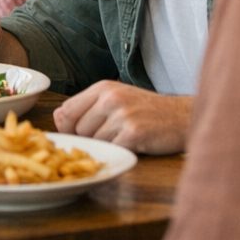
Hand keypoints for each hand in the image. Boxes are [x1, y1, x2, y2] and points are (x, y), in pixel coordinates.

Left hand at [52, 81, 191, 154]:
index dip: (66, 127)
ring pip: (95, 141)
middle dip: (89, 138)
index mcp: (102, 88)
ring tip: (123, 137)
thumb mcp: (115, 98)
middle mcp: (109, 98)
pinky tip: (133, 144)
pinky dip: (120, 151)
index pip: (66, 110)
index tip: (76, 134)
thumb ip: (87, 106)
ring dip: (107, 145)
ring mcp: (122, 115)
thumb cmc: (146, 110)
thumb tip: (57, 119)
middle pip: (78, 128)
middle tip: (109, 136)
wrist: (181, 117)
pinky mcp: (134, 133)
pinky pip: (113, 149)